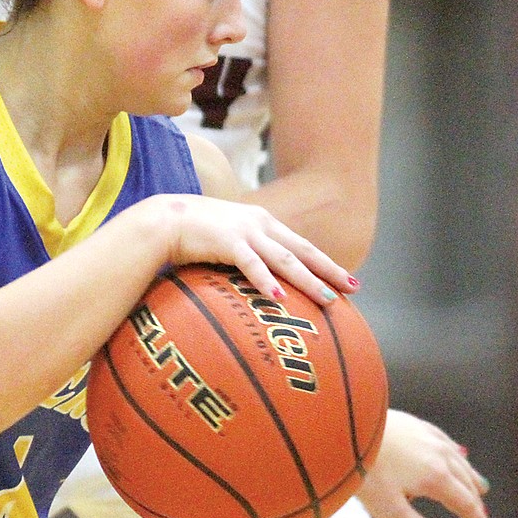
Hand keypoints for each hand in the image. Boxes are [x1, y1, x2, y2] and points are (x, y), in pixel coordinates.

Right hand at [154, 194, 356, 307]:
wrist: (164, 219)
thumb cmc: (193, 233)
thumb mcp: (228, 239)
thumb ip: (247, 253)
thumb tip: (262, 280)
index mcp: (263, 223)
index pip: (301, 246)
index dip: (326, 263)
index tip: (347, 280)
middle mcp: (260, 224)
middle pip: (302, 251)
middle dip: (329, 270)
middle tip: (354, 288)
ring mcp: (245, 232)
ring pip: (285, 259)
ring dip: (308, 280)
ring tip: (328, 298)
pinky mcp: (226, 242)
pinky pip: (251, 264)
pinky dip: (266, 281)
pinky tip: (279, 297)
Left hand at [356, 409, 492, 517]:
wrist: (344, 425)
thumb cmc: (364, 470)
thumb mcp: (389, 509)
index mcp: (435, 477)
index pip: (465, 503)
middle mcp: (438, 454)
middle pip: (465, 481)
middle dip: (475, 502)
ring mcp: (426, 435)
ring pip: (457, 459)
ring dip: (470, 475)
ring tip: (480, 487)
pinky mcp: (413, 422)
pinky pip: (443, 439)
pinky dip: (455, 451)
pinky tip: (456, 451)